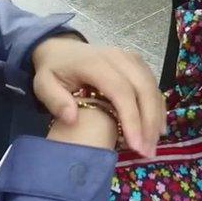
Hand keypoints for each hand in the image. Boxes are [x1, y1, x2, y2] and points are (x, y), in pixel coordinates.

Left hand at [32, 35, 165, 155]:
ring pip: (152, 88)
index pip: (121, 91)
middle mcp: (118, 57)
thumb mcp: (43, 85)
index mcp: (95, 63)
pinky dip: (158, 107)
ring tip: (152, 145)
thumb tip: (73, 119)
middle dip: (148, 122)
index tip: (135, 145)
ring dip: (155, 117)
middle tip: (147, 151)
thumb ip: (56, 101)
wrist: (61, 49)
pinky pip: (153, 86)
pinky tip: (157, 128)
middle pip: (143, 89)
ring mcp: (131, 58)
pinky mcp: (138, 63)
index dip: (131, 118)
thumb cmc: (54, 71)